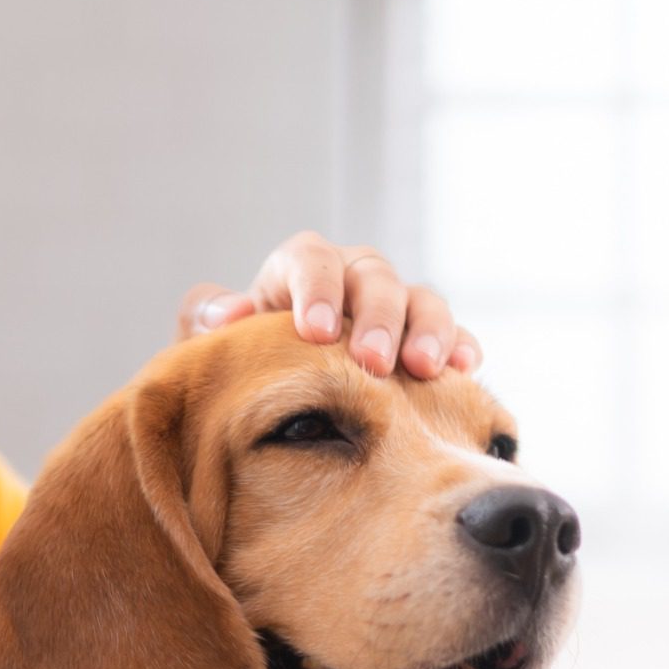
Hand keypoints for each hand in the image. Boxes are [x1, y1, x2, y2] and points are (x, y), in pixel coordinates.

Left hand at [176, 230, 481, 379]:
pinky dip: (460, 347)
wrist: (278, 409)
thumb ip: (204, 328)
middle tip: (373, 361)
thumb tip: (225, 314)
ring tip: (424, 369)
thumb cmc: (241, 376)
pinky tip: (464, 371)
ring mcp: (393, 308)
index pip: (309, 259)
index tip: (314, 332)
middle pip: (373, 276)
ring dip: (426, 329)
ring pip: (420, 299)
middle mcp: (350, 279)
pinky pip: (452, 335)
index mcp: (297, 272)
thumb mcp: (210, 354)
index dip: (316, 289)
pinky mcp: (426, 342)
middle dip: (376, 316)